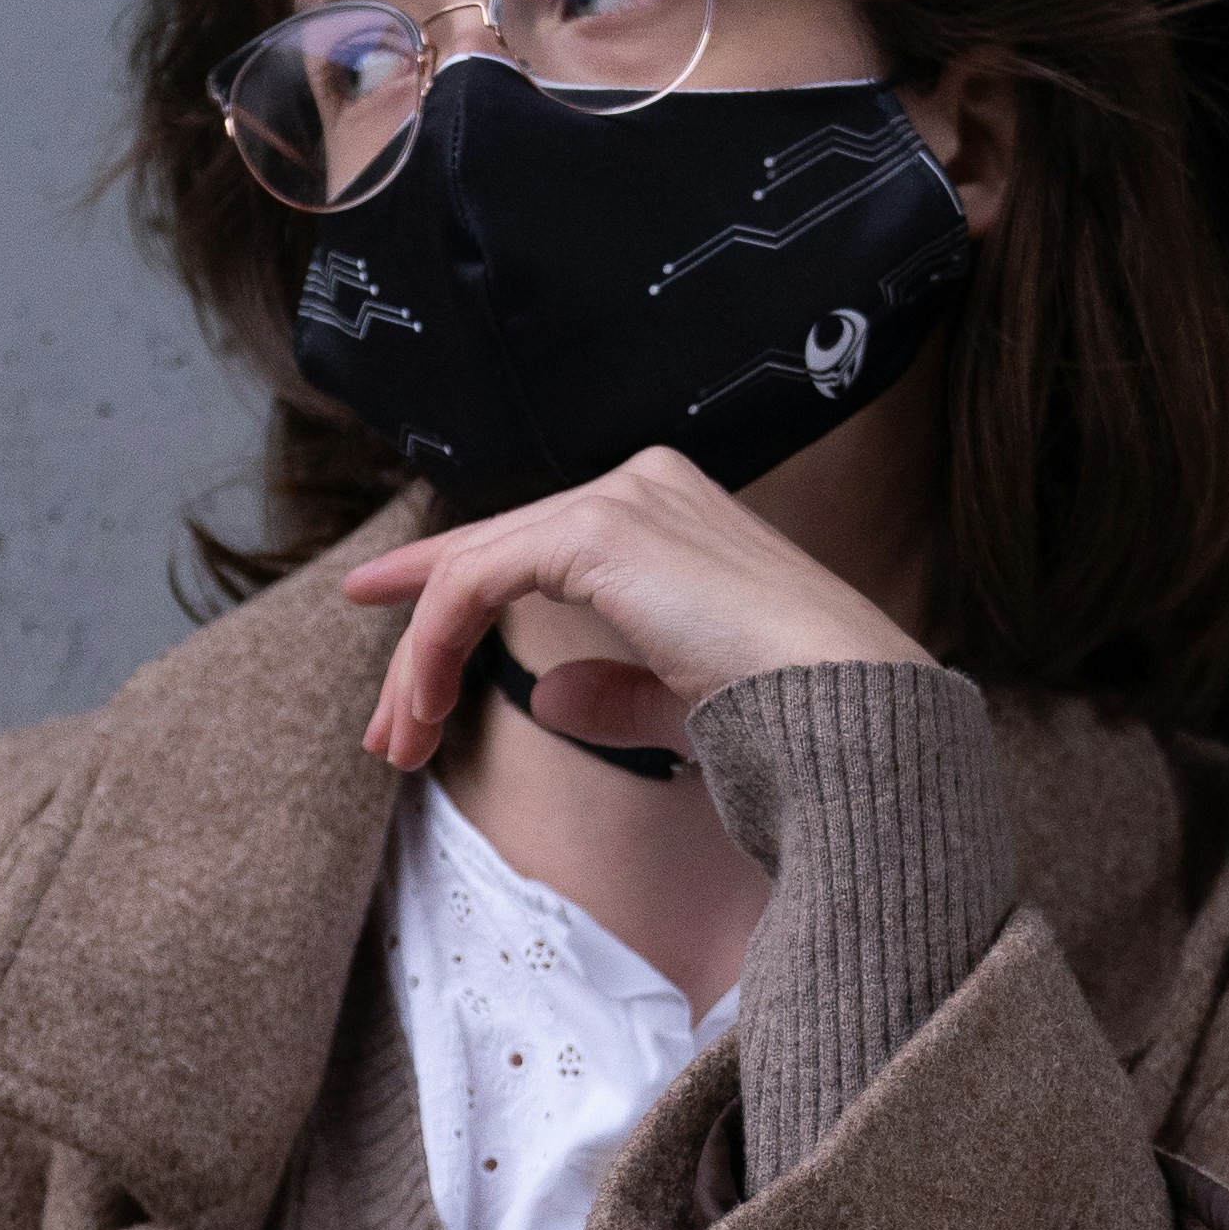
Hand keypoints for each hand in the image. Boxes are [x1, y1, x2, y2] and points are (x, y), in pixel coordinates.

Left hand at [340, 446, 929, 774]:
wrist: (842, 712)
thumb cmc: (787, 717)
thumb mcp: (679, 700)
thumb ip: (617, 689)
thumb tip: (549, 695)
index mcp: (668, 516)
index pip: (530, 545)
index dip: (448, 593)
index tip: (400, 663)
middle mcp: (643, 487)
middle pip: (491, 556)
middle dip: (424, 650)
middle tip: (385, 734)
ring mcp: (623, 498)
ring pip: (474, 570)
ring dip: (421, 662)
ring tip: (395, 742)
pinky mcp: (602, 528)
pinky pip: (480, 580)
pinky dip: (437, 644)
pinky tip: (425, 707)